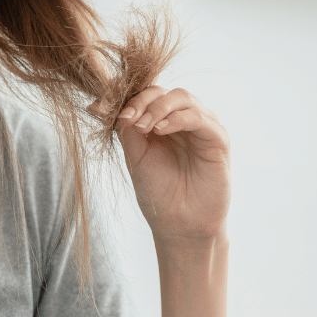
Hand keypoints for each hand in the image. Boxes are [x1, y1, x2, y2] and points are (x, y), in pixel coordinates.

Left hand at [103, 86, 230, 246]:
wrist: (179, 225)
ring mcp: (202, 126)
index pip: (144, 95)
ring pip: (181, 97)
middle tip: (124, 117)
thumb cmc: (158, 192)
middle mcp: (182, 119)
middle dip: (140, 101)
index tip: (98, 108)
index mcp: (161, 120)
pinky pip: (198, 118)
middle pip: (162, 91)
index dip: (122, 97)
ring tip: (141, 125)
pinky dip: (177, 119)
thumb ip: (126, 129)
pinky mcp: (218, 139)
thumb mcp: (136, 156)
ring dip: (157, 107)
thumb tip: (100, 106)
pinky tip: (160, 130)